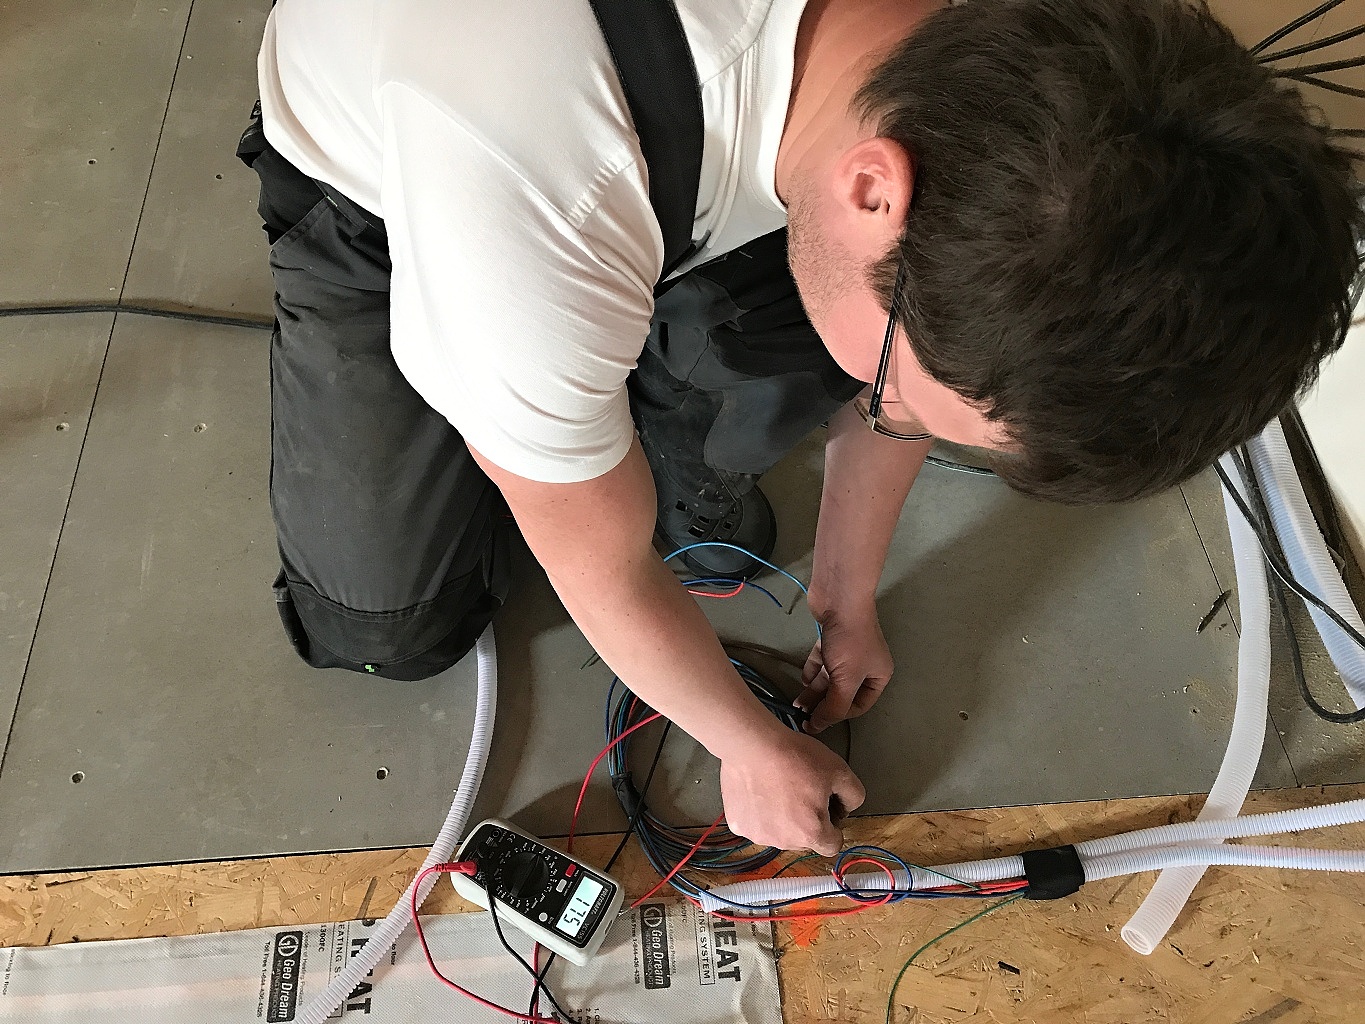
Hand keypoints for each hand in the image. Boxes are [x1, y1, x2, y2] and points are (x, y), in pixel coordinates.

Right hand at [719, 725, 864, 855]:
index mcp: (811, 833)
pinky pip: (755, 824)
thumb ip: (854, 796)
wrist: (752, 744)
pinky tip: (759, 790)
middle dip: (806, 821)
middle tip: (801, 790)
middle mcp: (784, 842)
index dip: (834, 825)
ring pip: (778, 833)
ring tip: (777, 787)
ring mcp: (757, 835)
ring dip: (782, 818)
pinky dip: (759, 813)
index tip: (825, 806)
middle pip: (804, 839)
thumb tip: (845, 808)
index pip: (832, 845)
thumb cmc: (794, 756)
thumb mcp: (840, 770)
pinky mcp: (738, 825)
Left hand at [796, 604, 893, 732]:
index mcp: (878, 675)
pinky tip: (804, 678)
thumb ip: (834, 707)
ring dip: (815, 690)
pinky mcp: (832, 639)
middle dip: (823, 703)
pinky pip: (822, 661)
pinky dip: (813, 669)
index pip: (859, 706)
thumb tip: (819, 726)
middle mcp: (866, 664)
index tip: (818, 722)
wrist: (840, 598)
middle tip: (803, 715)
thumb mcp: (846, 680)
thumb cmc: (850, 641)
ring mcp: (848, 651)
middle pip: (842, 692)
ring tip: (797, 702)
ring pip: (830, 677)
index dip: (839, 716)